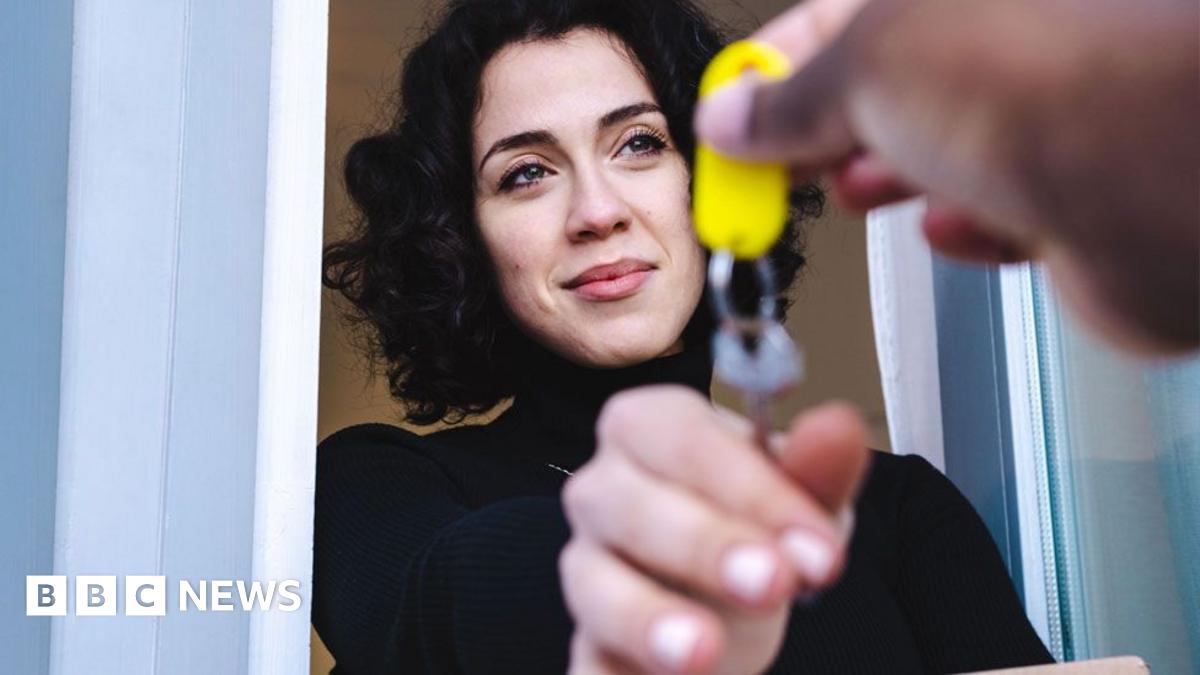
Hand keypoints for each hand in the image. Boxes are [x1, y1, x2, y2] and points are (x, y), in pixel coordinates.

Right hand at [560, 385, 868, 673]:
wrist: (729, 609)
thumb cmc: (753, 532)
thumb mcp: (799, 502)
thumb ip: (817, 468)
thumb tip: (838, 427)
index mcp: (651, 429)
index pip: (684, 437)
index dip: (750, 488)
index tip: (815, 543)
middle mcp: (603, 489)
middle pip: (630, 503)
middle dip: (704, 544)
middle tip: (774, 580)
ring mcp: (586, 568)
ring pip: (594, 583)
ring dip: (647, 617)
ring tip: (702, 650)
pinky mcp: (589, 644)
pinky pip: (588, 660)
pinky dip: (608, 674)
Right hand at [695, 0, 1198, 353]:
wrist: (1151, 181)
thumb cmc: (1034, 88)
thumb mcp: (861, 71)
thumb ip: (788, 98)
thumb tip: (734, 114)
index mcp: (947, 0)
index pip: (831, 20)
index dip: (771, 68)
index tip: (728, 115)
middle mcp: (1001, 45)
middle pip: (886, 86)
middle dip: (827, 131)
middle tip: (777, 169)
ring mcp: (1044, 117)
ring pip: (942, 149)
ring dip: (890, 177)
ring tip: (857, 191)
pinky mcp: (1072, 195)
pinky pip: (1000, 210)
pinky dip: (963, 223)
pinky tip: (950, 224)